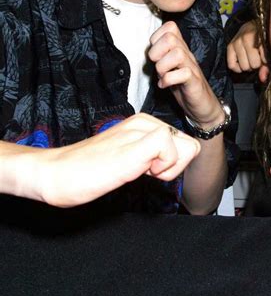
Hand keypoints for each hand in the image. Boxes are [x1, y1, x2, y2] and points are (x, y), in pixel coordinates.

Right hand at [31, 114, 199, 206]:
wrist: (56, 173)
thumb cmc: (85, 171)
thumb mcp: (127, 159)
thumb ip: (147, 156)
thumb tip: (167, 163)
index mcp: (141, 124)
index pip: (183, 143)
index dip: (172, 165)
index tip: (147, 170)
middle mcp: (143, 122)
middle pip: (189, 145)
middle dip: (175, 166)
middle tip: (146, 172)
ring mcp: (139, 131)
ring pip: (186, 146)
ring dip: (170, 168)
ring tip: (139, 172)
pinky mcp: (135, 144)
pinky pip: (170, 147)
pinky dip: (163, 169)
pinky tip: (139, 172)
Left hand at [148, 21, 224, 126]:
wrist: (203, 105)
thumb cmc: (184, 86)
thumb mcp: (168, 68)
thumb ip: (160, 57)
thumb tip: (147, 52)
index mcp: (180, 48)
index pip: (170, 27)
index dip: (156, 37)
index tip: (156, 54)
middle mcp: (187, 55)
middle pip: (171, 37)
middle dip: (157, 52)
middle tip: (157, 65)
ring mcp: (192, 67)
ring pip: (177, 54)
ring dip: (163, 66)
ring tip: (162, 76)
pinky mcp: (195, 82)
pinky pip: (183, 74)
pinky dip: (169, 80)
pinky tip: (165, 85)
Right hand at [226, 20, 268, 82]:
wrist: (253, 24)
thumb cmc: (263, 37)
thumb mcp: (268, 48)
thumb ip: (267, 64)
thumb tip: (263, 78)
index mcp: (260, 36)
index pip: (264, 59)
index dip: (265, 62)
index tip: (265, 57)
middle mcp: (247, 38)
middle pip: (253, 64)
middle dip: (257, 64)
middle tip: (257, 58)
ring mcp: (237, 42)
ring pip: (243, 66)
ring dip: (248, 66)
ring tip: (250, 59)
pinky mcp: (230, 46)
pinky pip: (231, 65)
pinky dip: (237, 68)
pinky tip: (242, 63)